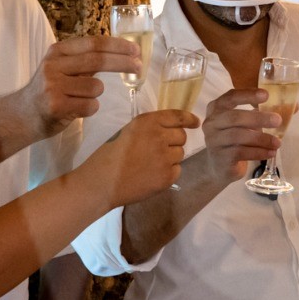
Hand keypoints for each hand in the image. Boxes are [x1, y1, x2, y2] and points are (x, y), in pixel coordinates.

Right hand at [21, 36, 140, 133]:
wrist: (20, 116)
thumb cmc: (49, 91)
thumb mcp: (61, 68)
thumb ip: (84, 60)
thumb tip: (121, 53)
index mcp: (57, 52)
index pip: (93, 44)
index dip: (117, 46)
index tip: (135, 50)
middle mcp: (54, 66)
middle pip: (97, 60)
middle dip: (122, 63)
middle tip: (139, 67)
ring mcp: (53, 86)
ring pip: (96, 87)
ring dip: (96, 95)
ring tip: (79, 99)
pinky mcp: (56, 106)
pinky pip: (90, 106)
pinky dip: (90, 109)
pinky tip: (75, 110)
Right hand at [84, 109, 198, 204]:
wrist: (102, 182)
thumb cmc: (110, 155)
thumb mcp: (129, 131)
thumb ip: (149, 128)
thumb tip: (170, 130)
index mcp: (148, 122)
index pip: (177, 116)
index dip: (189, 119)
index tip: (195, 123)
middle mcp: (159, 136)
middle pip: (182, 136)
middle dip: (174, 142)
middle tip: (158, 150)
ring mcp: (165, 157)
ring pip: (180, 154)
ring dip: (171, 158)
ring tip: (151, 164)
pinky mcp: (167, 176)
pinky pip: (177, 170)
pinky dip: (168, 173)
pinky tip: (151, 175)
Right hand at [192, 88, 281, 185]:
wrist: (218, 166)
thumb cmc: (234, 139)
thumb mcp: (245, 124)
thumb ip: (262, 113)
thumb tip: (294, 107)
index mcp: (216, 108)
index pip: (230, 97)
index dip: (247, 95)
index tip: (266, 95)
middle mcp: (211, 123)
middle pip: (235, 117)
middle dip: (258, 118)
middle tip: (278, 120)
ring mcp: (213, 141)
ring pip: (239, 136)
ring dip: (262, 139)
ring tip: (278, 143)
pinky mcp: (220, 157)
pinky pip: (241, 152)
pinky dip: (259, 152)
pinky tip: (271, 153)